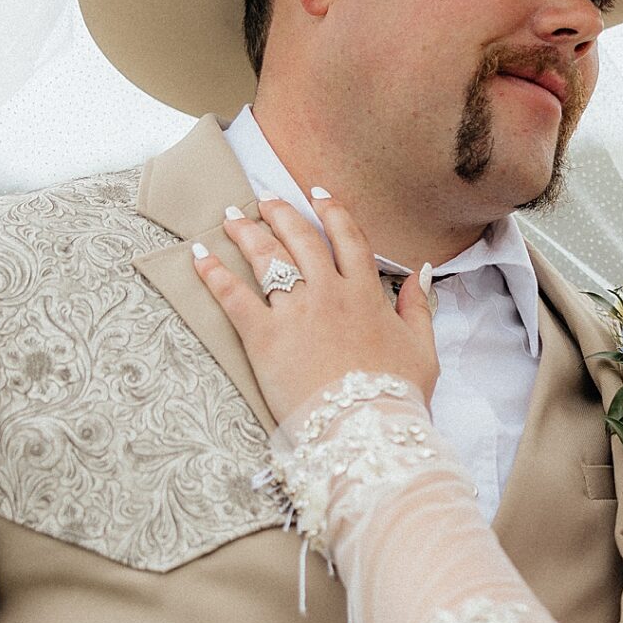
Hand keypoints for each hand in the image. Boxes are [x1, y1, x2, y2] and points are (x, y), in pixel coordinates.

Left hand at [194, 193, 439, 423]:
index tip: (318, 194)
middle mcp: (329, 293)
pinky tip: (200, 256)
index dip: (333, 212)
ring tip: (232, 217)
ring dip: (247, 234)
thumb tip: (422, 274)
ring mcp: (296, 313)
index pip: (348, 239)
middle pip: (301, 240)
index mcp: (366, 295)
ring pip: (268, 260)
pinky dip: (214, 274)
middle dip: (281, 214)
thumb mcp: (423, 350)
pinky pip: (234, 296)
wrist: (366, 427)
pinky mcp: (265, 337)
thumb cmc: (396, 395)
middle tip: (265, 199)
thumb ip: (418, 307)